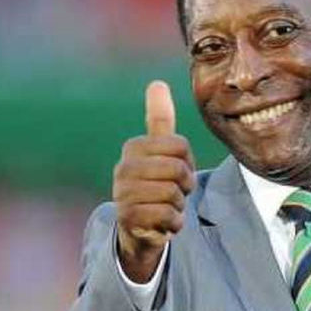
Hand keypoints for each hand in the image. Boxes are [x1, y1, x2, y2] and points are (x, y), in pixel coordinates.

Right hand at [113, 81, 195, 282]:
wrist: (139, 227)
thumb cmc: (155, 182)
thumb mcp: (159, 151)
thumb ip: (160, 120)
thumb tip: (157, 83)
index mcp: (134, 147)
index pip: (179, 145)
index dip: (187, 161)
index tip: (177, 171)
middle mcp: (123, 168)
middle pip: (177, 169)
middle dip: (184, 184)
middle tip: (174, 192)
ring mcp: (123, 193)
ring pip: (172, 193)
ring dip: (178, 204)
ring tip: (166, 206)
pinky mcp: (128, 218)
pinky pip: (167, 215)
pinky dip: (173, 223)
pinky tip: (162, 223)